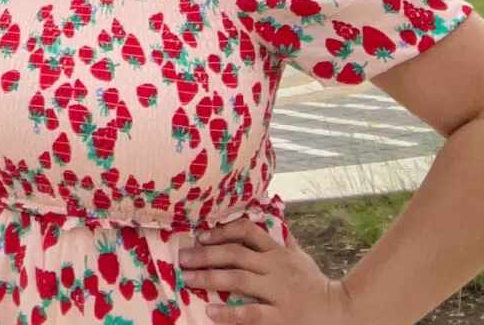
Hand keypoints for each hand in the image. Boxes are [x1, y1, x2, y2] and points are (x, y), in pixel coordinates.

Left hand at [177, 217, 353, 322]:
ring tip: (189, 279)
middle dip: (206, 255)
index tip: (201, 235)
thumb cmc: (316, 284)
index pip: (247, 231)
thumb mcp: (301, 256)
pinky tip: (211, 312)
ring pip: (239, 280)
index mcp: (278, 252)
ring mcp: (278, 292)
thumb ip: (284, 238)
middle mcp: (276, 268)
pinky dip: (230, 314)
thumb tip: (274, 211)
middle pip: (236, 254)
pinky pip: (252, 314)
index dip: (222, 230)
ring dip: (210, 279)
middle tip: (183, 258)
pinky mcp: (281, 318)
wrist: (341, 313)